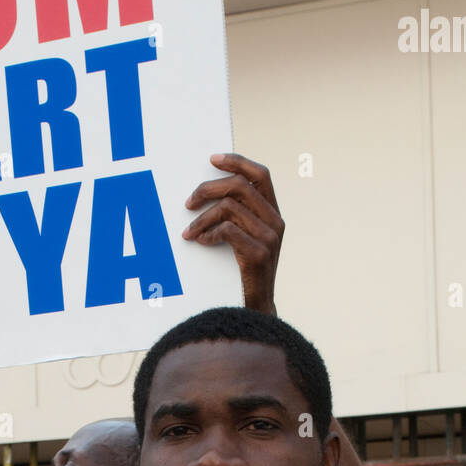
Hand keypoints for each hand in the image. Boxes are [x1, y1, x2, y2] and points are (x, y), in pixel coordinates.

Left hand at [184, 153, 283, 313]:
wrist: (259, 306)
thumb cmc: (248, 270)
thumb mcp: (249, 237)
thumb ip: (241, 214)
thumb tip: (211, 192)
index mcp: (274, 212)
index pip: (261, 174)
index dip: (237, 162)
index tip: (213, 159)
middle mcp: (276, 221)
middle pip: (239, 187)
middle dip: (208, 190)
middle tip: (189, 202)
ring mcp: (269, 238)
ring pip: (229, 208)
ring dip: (202, 218)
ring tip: (189, 230)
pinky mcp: (258, 253)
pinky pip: (227, 230)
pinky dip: (209, 234)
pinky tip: (201, 242)